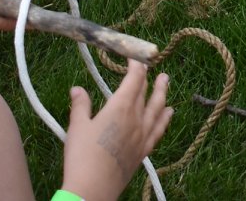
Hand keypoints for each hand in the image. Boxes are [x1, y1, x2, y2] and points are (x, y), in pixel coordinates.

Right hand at [61, 60, 173, 200]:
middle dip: (148, 77)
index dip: (136, 66)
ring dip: (162, 93)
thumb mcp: (77, 127)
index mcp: (120, 107)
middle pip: (146, 92)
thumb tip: (77, 88)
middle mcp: (136, 118)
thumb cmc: (82, 157)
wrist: (93, 189)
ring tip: (166, 81)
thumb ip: (80, 105)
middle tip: (151, 66)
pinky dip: (165, 118)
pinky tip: (169, 113)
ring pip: (158, 108)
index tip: (135, 57)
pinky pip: (159, 130)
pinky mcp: (144, 151)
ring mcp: (143, 135)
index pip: (134, 80)